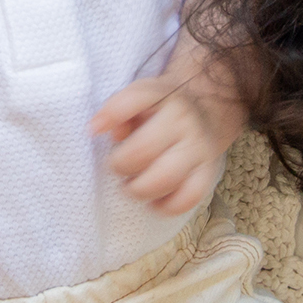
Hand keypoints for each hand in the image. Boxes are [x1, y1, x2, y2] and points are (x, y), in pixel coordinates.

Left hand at [92, 32, 247, 215]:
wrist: (204, 112)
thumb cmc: (160, 107)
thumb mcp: (140, 95)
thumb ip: (118, 107)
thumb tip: (99, 128)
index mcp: (165, 97)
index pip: (135, 100)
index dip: (110, 116)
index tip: (93, 130)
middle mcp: (185, 122)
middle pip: (143, 150)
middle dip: (120, 165)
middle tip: (117, 167)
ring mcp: (199, 149)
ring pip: (165, 178)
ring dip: (139, 189)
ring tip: (131, 186)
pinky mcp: (208, 174)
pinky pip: (187, 199)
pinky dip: (165, 206)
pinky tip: (153, 201)